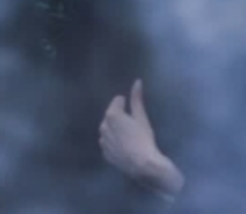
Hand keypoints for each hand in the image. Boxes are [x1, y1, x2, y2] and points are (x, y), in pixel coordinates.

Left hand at [100, 80, 184, 196]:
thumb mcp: (141, 117)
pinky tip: (125, 147)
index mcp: (111, 114)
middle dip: (120, 117)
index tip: (133, 113)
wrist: (142, 165)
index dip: (126, 104)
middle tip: (133, 125)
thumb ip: (137, 99)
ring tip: (129, 137)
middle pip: (111, 115)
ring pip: (109, 129)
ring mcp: (103, 140)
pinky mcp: (105, 153)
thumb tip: (137, 81)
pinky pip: (109, 143)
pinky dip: (114, 142)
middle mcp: (103, 126)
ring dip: (116, 130)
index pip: (117, 101)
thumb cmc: (143, 138)